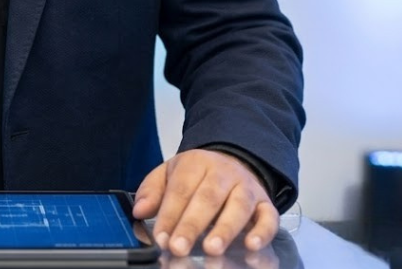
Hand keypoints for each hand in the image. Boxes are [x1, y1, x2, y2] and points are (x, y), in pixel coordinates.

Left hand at [132, 148, 278, 256]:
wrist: (234, 159)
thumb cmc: (198, 174)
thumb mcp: (171, 172)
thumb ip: (153, 190)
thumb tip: (139, 210)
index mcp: (196, 163)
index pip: (180, 189)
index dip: (170, 214)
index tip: (160, 237)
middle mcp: (223, 173)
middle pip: (207, 198)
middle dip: (191, 225)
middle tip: (178, 247)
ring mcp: (247, 188)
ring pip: (238, 207)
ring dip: (225, 229)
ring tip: (211, 248)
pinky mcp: (266, 203)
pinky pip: (268, 217)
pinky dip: (262, 232)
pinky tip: (251, 246)